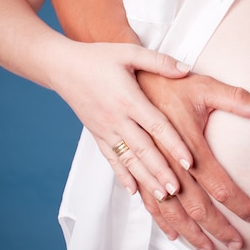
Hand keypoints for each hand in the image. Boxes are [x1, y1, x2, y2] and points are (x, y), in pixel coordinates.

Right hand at [51, 41, 193, 200]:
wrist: (60, 66)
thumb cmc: (97, 57)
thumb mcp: (129, 52)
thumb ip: (159, 61)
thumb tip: (186, 69)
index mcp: (128, 99)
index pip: (156, 127)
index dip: (174, 145)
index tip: (189, 162)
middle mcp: (116, 118)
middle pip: (143, 149)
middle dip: (161, 171)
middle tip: (178, 190)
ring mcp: (105, 130)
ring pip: (129, 159)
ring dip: (146, 179)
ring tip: (163, 196)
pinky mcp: (96, 135)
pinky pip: (111, 159)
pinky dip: (122, 176)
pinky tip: (133, 191)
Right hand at [137, 71, 249, 249]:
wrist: (119, 78)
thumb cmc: (165, 82)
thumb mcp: (202, 85)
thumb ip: (234, 98)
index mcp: (188, 145)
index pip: (219, 184)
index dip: (239, 204)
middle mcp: (167, 162)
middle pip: (195, 205)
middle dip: (217, 227)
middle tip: (237, 245)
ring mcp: (147, 168)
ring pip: (170, 210)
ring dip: (189, 232)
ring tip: (207, 249)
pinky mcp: (132, 168)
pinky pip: (145, 201)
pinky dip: (160, 220)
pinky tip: (170, 233)